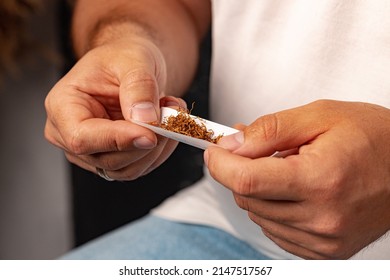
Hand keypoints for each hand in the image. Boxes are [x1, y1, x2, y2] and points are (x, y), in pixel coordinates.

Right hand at [45, 38, 185, 179]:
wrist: (131, 66)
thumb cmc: (123, 57)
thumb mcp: (134, 59)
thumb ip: (139, 88)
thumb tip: (145, 120)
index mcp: (63, 106)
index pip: (82, 138)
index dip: (118, 140)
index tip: (151, 134)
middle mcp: (71, 135)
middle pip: (108, 159)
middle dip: (147, 142)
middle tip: (172, 115)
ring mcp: (93, 151)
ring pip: (128, 169)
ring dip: (159, 147)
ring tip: (170, 114)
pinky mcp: (114, 159)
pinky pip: (141, 166)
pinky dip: (161, 149)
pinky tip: (167, 125)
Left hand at [205, 100, 389, 258]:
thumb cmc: (371, 137)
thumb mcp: (319, 116)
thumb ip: (269, 130)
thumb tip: (231, 145)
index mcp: (320, 180)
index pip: (246, 181)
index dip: (220, 164)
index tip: (214, 150)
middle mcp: (322, 218)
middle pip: (248, 199)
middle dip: (241, 172)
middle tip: (260, 151)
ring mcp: (324, 241)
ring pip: (258, 216)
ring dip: (259, 190)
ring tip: (289, 169)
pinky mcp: (325, 252)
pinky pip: (276, 231)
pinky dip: (273, 209)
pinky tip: (294, 191)